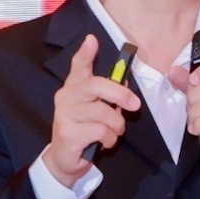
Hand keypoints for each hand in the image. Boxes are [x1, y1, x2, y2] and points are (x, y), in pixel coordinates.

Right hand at [43, 36, 134, 183]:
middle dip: (121, 94)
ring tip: (114, 132)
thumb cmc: (85, 130)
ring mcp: (64, 114)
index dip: (86, 53)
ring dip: (117, 125)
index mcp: (74, 87)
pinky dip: (109, 139)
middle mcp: (65, 96)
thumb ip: (108, 95)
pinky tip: (104, 143)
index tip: (92, 39)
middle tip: (135, 105)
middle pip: (96, 86)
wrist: (66, 159)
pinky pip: (100, 131)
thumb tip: (125, 78)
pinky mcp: (67, 132)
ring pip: (103, 112)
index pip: (78, 66)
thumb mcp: (98, 110)